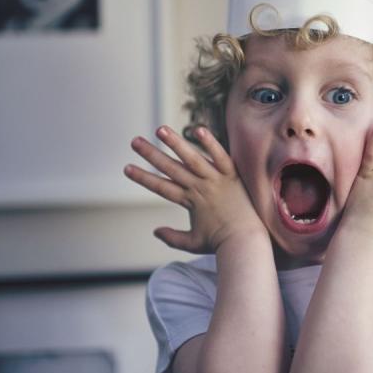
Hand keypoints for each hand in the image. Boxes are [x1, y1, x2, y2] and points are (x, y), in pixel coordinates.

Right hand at [124, 125, 267, 253]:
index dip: (143, 177)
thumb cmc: (221, 243)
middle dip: (151, 154)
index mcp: (189, 201)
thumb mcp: (193, 243)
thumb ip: (173, 237)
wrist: (245, 242)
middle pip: (171, 168)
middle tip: (135, 141)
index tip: (127, 167)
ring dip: (174, 143)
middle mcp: (199, 188)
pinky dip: (210, 143)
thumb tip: (155, 231)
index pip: (161, 187)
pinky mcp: (232, 175)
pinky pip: (220, 156)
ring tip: (160, 129)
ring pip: (191, 158)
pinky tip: (198, 129)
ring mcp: (215, 180)